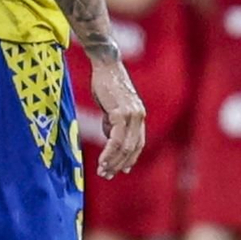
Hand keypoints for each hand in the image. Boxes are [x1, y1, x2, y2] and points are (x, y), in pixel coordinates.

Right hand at [87, 49, 145, 176]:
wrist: (105, 65)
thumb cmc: (105, 83)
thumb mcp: (111, 106)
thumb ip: (113, 122)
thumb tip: (110, 137)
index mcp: (139, 115)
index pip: (138, 143)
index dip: (130, 158)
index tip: (121, 169)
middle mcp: (139, 116)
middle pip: (133, 148)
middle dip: (119, 164)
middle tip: (107, 175)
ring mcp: (132, 115)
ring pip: (125, 146)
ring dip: (113, 161)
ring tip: (102, 171)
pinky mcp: (121, 113)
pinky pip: (116, 139)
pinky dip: (109, 152)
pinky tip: (102, 160)